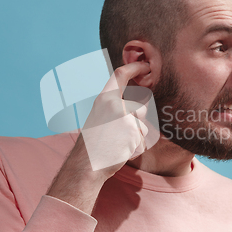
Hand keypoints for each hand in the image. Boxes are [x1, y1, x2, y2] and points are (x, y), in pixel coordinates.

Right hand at [81, 61, 151, 177]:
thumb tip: (140, 107)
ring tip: (118, 144)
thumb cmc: (92, 145)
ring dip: (136, 138)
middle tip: (118, 135)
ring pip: (143, 127)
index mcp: (104, 99)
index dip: (135, 67)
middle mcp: (115, 105)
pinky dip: (136, 149)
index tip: (145, 64)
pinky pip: (143, 141)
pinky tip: (121, 152)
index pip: (120, 75)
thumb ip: (116, 109)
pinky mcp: (133, 133)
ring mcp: (125, 119)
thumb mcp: (99, 118)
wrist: (86, 166)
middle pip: (140, 108)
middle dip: (136, 122)